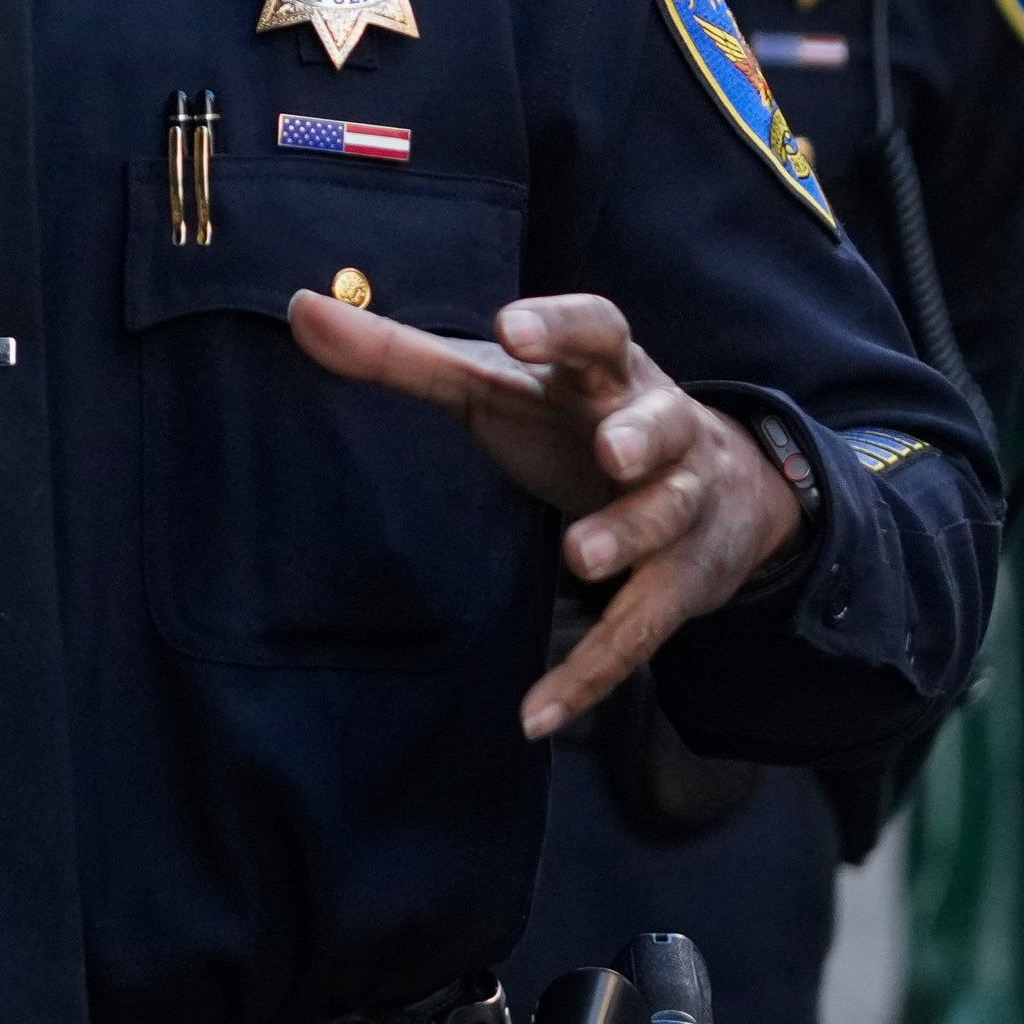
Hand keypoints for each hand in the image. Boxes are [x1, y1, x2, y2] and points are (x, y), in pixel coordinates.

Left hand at [287, 289, 805, 738]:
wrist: (722, 483)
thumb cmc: (573, 417)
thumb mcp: (496, 383)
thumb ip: (403, 354)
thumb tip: (301, 309)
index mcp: (604, 370)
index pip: (595, 329)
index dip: (559, 328)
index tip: (513, 329)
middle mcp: (657, 430)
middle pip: (658, 423)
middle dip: (638, 438)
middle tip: (609, 454)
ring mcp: (678, 505)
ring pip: (664, 518)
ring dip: (627, 537)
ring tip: (579, 558)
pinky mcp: (679, 584)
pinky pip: (638, 630)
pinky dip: (589, 674)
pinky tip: (534, 714)